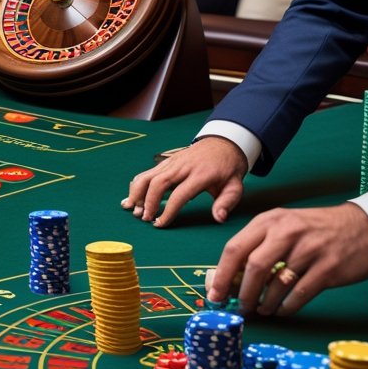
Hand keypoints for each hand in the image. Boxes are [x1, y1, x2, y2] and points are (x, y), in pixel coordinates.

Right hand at [121, 136, 246, 226]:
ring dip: (137, 193)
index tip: (160, 224)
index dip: (167, 211)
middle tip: (144, 218)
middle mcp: (183, 167)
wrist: (224, 143)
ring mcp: (172, 162)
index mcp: (200, 175)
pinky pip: (148, 172)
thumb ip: (226, 202)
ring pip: (148, 176)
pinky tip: (132, 196)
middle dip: (147, 202)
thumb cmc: (228, 169)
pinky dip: (137, 184)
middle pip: (158, 183)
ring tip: (131, 208)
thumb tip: (219, 218)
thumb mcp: (235, 186)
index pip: (179, 195)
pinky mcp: (167, 161)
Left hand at [207, 203, 367, 315]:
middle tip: (241, 307)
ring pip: (276, 283)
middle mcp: (287, 232)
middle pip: (253, 266)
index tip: (214, 295)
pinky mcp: (329, 268)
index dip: (222, 275)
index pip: (235, 248)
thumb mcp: (283, 227)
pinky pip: (300, 293)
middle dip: (243, 292)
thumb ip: (256, 247)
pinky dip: (287, 306)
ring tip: (262, 309)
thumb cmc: (314, 230)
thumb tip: (229, 279)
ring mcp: (309, 249)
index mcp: (269, 221)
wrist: (364, 226)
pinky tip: (282, 309)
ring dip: (265, 302)